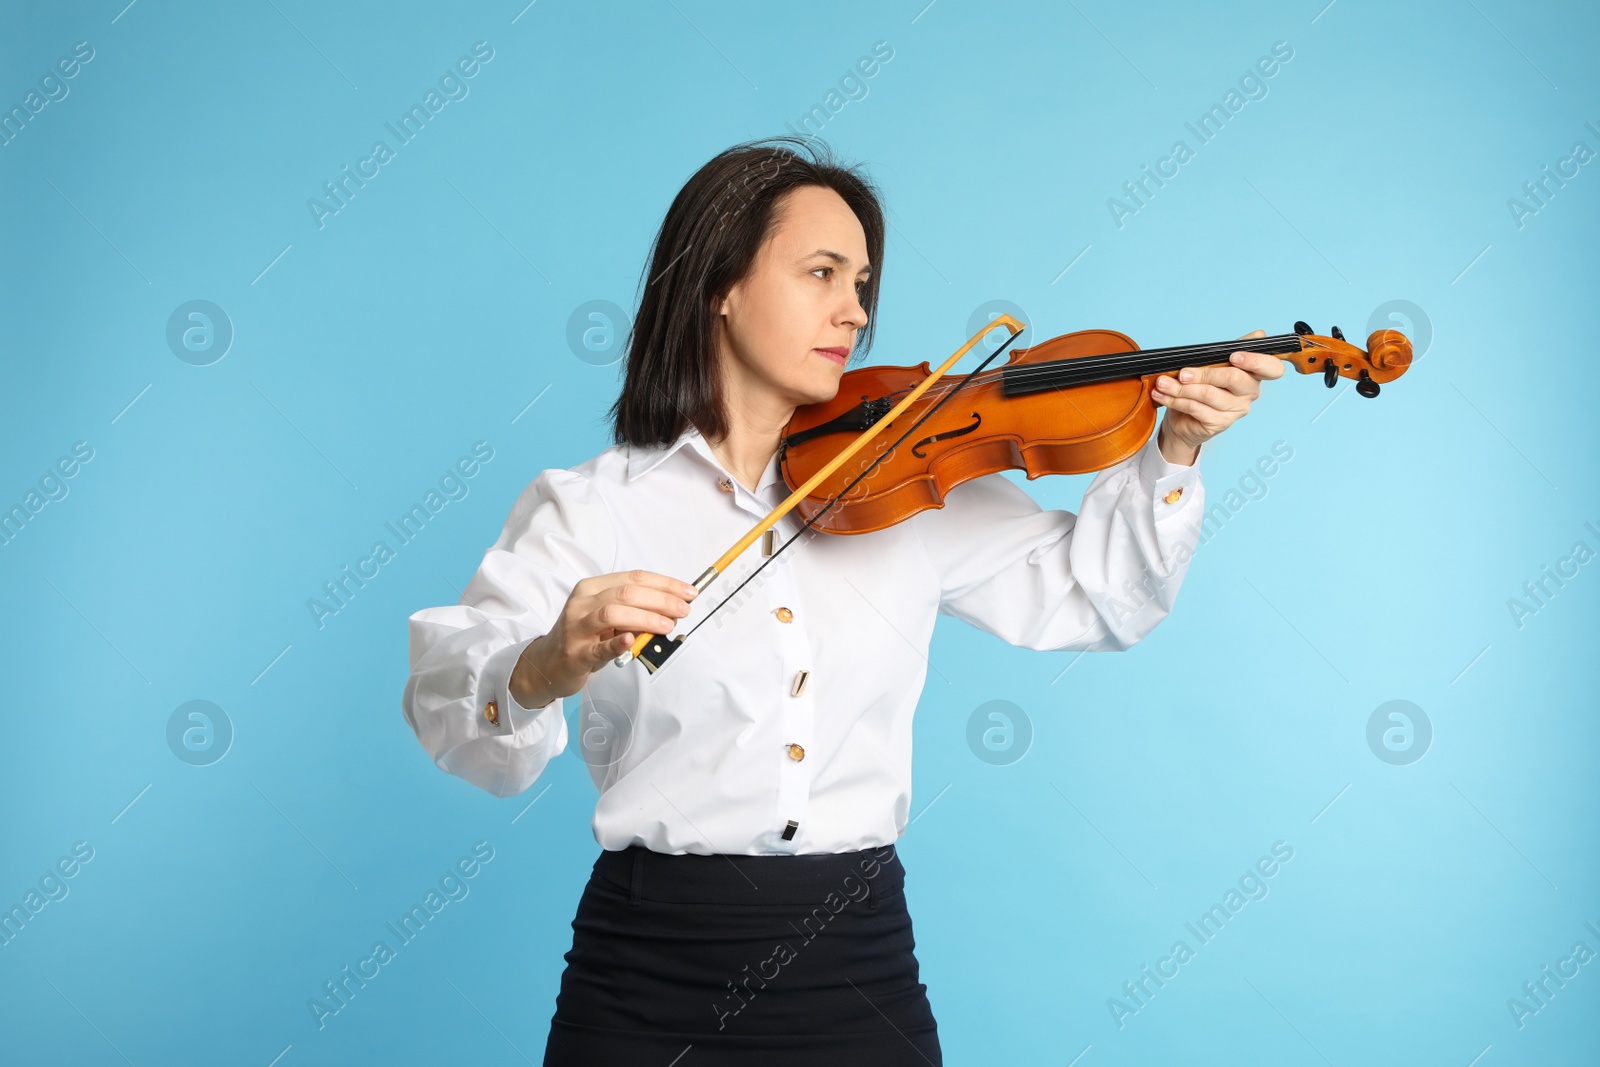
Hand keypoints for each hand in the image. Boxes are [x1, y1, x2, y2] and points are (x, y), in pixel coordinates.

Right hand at [510, 569, 697, 706]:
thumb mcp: (605, 617)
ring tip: (668, 625)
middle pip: (626, 593)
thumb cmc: (583, 637)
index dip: (664, 583)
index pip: (633, 578)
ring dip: (646, 618)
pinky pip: (598, 647)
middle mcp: (582, 603)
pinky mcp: (575, 653)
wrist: (547, 663)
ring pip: (613, 613)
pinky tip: (632, 640)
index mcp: (592, 588)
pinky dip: (616, 642)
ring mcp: (577, 627)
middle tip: (683, 609)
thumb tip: (672, 608)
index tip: (688, 592)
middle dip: (661, 600)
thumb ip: (633, 610)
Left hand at [1152, 329, 1284, 462]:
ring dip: (1181, 388)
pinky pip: (1196, 408)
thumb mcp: (1214, 363)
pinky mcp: (1220, 423)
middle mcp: (1250, 392)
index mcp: (1254, 374)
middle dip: (1205, 373)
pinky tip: (1162, 395)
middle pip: (1234, 379)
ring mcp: (1236, 410)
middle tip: (1182, 372)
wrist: (1184, 418)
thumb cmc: (1201, 385)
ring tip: (1163, 383)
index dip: (1256, 361)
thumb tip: (1259, 334)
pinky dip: (1175, 400)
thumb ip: (1232, 349)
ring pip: (1209, 394)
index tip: (1235, 356)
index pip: (1272, 368)